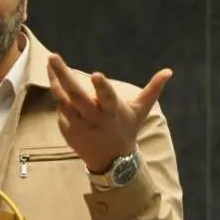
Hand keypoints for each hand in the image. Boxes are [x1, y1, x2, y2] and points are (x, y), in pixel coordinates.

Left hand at [46, 54, 172, 172]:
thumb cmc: (127, 128)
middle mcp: (94, 118)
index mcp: (112, 111)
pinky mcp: (68, 131)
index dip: (102, 86)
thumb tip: (169, 71)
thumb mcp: (141, 110)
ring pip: (63, 101)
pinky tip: (55, 81)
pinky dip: (58, 97)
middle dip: (63, 75)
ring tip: (50, 64)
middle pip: (76, 95)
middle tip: (53, 57)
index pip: (107, 97)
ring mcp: (79, 125)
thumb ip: (152, 89)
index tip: (95, 74)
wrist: (112, 162)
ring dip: (54, 82)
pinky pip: (60, 111)